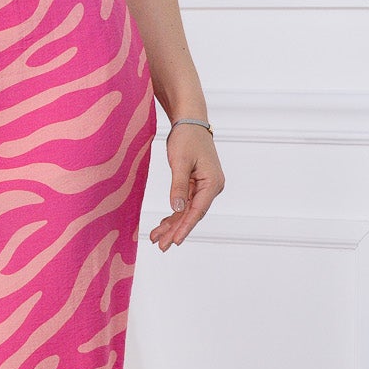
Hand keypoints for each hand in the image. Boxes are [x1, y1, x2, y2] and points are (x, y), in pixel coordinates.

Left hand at [149, 123, 223, 249]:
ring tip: (156, 239)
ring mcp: (204, 187)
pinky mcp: (196, 184)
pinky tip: (162, 225)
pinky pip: (185, 203)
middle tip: (161, 246)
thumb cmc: (187, 138)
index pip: (198, 210)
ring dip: (172, 224)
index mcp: (212, 183)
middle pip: (192, 214)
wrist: (190, 121)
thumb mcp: (179, 161)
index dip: (185, 227)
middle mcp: (211, 187)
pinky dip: (173, 213)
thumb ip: (178, 186)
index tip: (175, 242)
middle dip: (175, 230)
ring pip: (187, 211)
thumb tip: (177, 208)